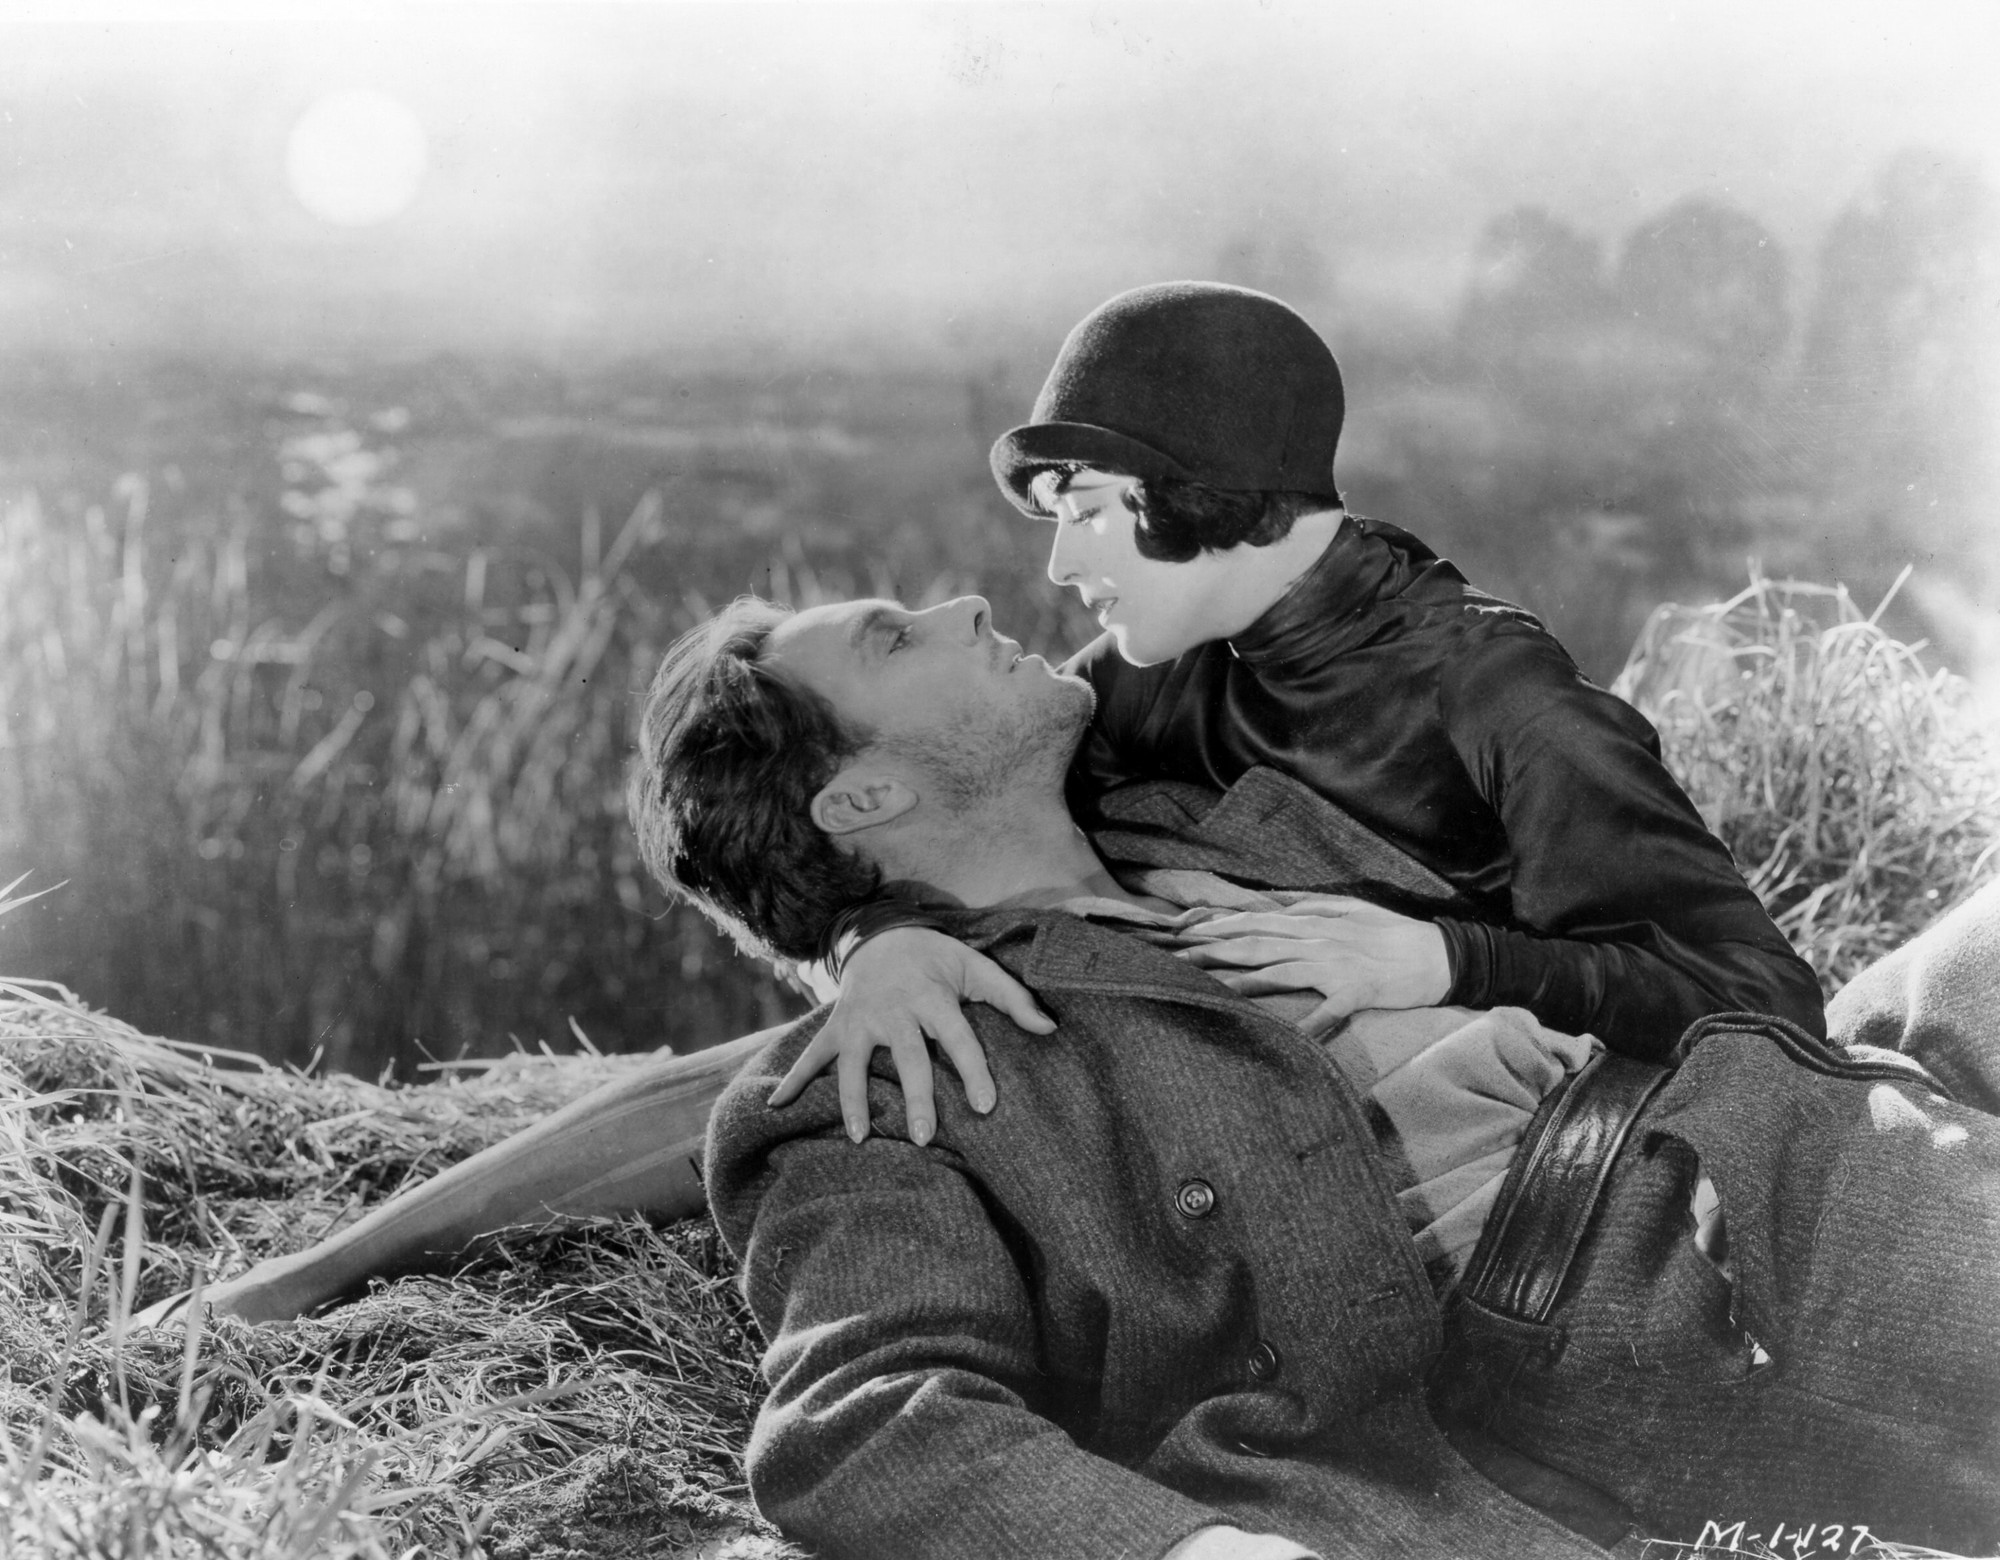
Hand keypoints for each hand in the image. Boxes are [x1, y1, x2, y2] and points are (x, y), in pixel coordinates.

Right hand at [766, 927, 1054, 1144]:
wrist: (881, 933)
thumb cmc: (937, 959)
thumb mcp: (976, 967)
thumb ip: (1013, 999)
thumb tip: (1051, 1030)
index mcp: (933, 997)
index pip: (957, 1037)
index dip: (973, 1070)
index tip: (986, 1106)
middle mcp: (894, 1010)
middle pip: (907, 1059)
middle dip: (915, 1098)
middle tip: (925, 1137)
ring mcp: (860, 1020)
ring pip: (854, 1064)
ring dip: (853, 1101)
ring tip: (860, 1137)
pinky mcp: (837, 1026)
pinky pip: (813, 1055)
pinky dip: (793, 1080)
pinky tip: (776, 1108)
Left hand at [1174, 897, 1449, 1030]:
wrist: (1441, 955)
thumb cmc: (1393, 933)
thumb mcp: (1349, 908)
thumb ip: (1309, 905)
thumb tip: (1274, 904)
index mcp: (1313, 922)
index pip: (1254, 921)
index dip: (1216, 926)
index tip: (1182, 932)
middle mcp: (1317, 940)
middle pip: (1255, 944)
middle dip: (1212, 950)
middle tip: (1174, 958)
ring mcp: (1335, 966)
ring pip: (1278, 971)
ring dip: (1240, 980)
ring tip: (1206, 989)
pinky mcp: (1356, 992)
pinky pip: (1325, 1012)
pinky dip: (1304, 1024)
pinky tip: (1282, 1038)